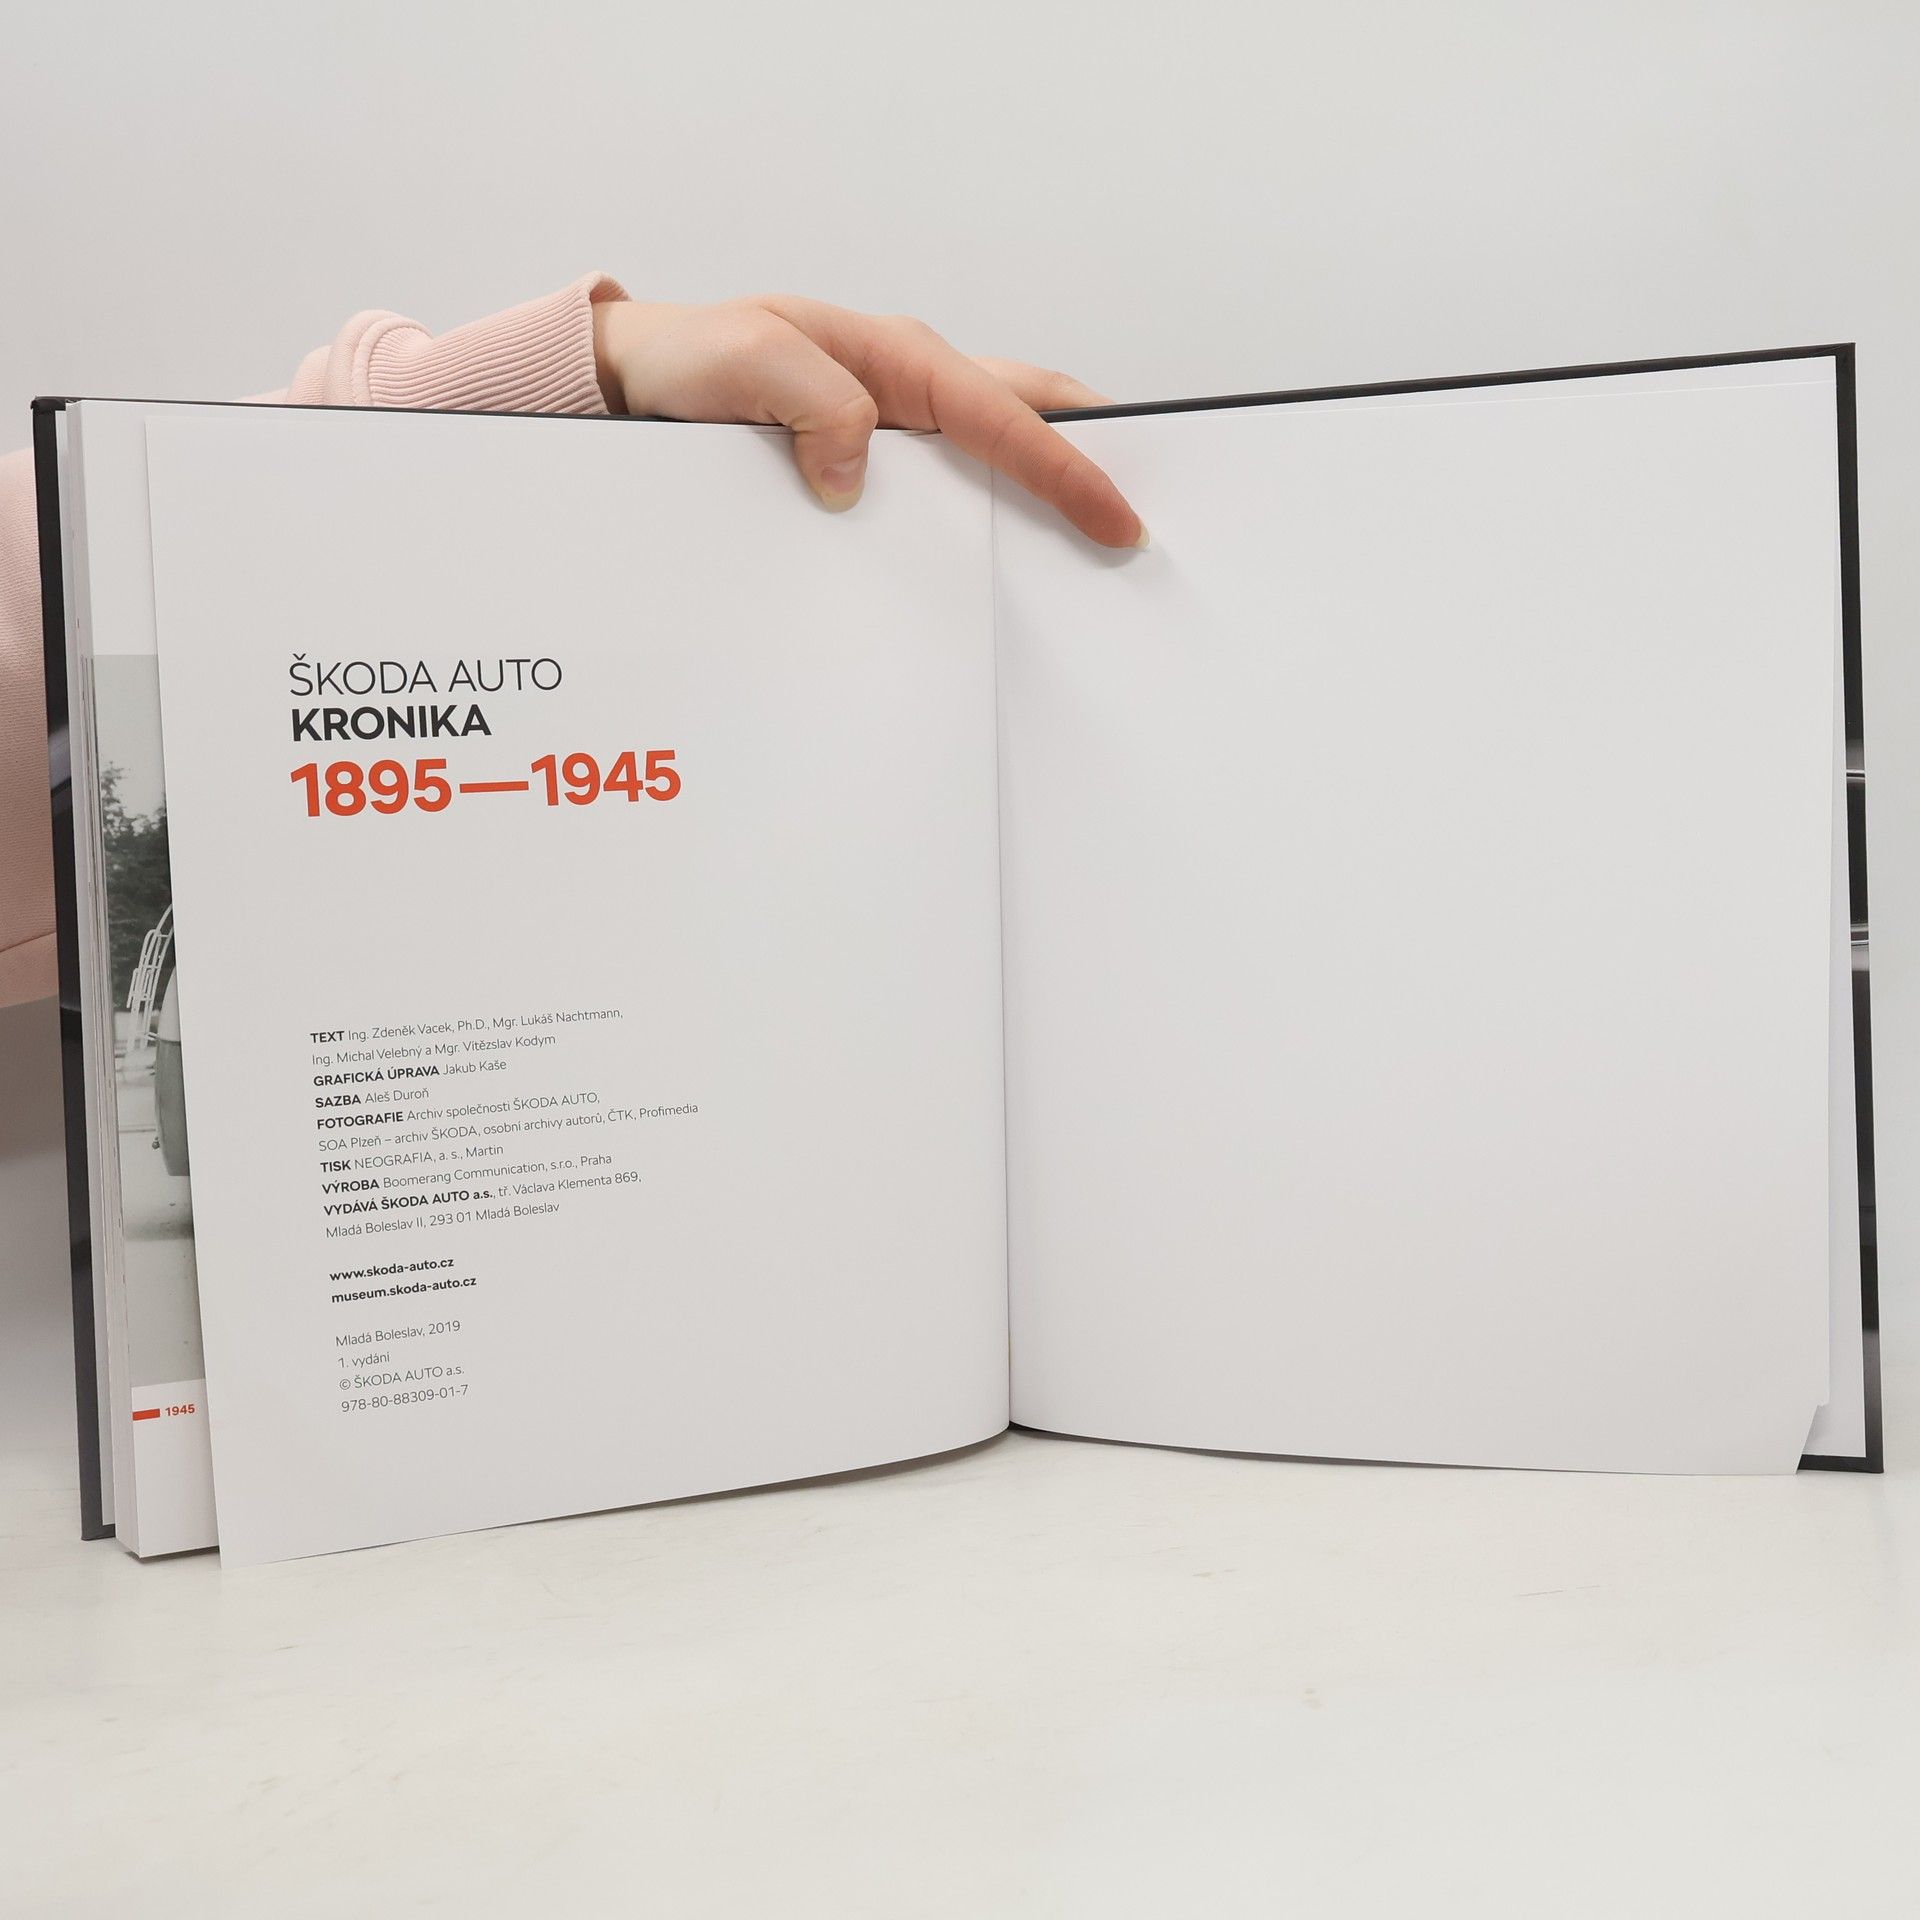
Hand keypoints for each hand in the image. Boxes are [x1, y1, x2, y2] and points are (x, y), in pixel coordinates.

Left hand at [591, 294, 1144, 547]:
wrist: (640, 381)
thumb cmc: (691, 358)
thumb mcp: (742, 363)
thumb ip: (811, 402)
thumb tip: (860, 470)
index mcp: (897, 357)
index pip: (1004, 416)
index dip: (1067, 469)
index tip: (1117, 519)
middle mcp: (910, 387)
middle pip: (1030, 417)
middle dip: (1095, 461)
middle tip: (1146, 525)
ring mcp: (897, 425)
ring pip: (996, 454)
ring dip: (1045, 496)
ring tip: (1092, 559)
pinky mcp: (874, 462)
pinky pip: (948, 489)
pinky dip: (988, 518)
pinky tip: (998, 566)